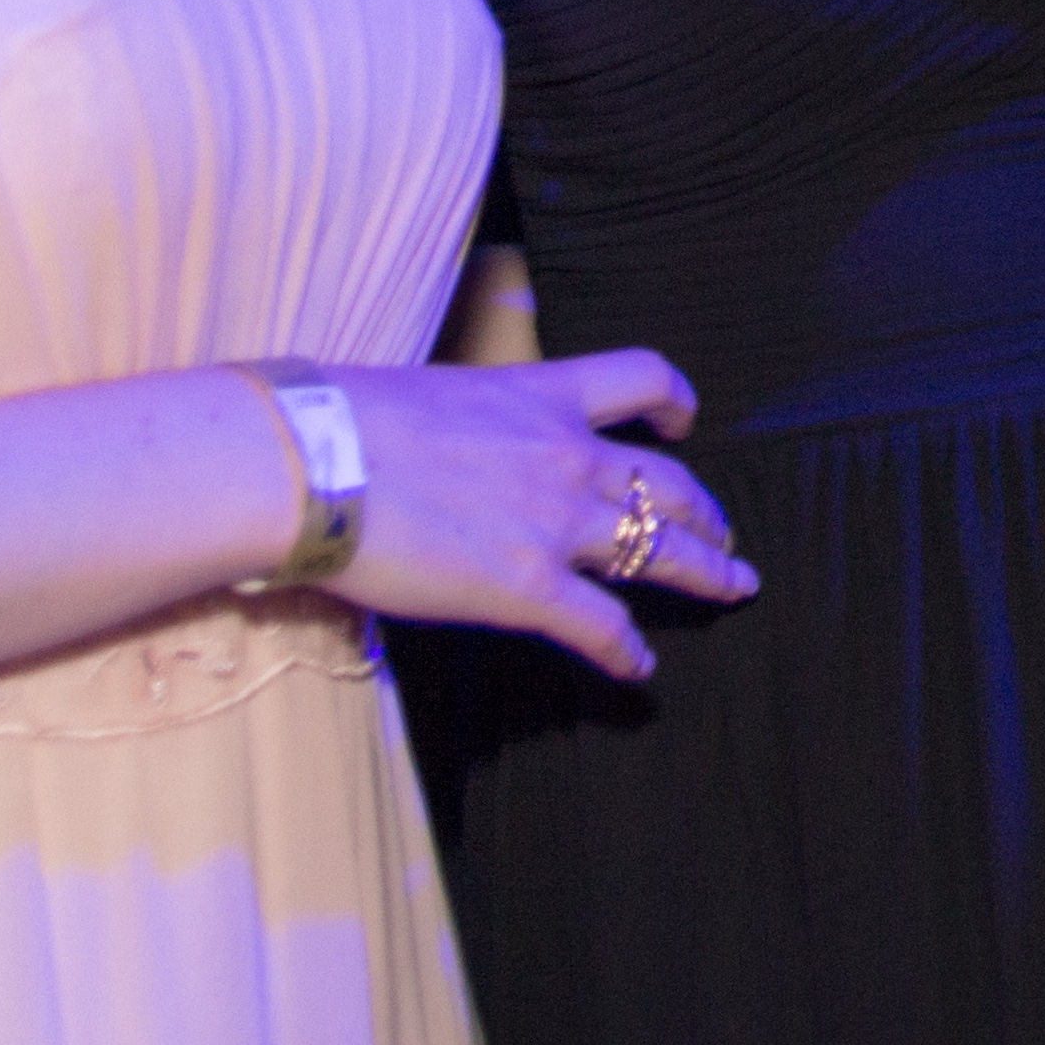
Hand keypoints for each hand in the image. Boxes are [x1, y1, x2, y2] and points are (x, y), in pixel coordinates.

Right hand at [307, 348, 755, 684]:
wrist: (312, 463)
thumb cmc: (342, 420)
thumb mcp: (428, 394)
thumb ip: (465, 418)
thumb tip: (438, 439)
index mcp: (541, 395)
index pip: (641, 378)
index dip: (675, 401)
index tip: (686, 420)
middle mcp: (566, 454)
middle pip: (667, 481)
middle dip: (705, 511)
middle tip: (725, 534)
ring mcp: (554, 523)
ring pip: (661, 548)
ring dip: (705, 571)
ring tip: (732, 587)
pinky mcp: (528, 588)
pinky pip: (603, 625)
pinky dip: (629, 650)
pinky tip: (640, 666)